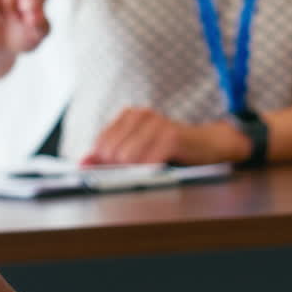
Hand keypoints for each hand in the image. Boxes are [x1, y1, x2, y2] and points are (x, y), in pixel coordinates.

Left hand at [79, 108, 249, 165]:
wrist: (208, 145)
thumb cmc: (171, 150)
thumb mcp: (138, 149)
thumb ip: (109, 155)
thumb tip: (83, 164)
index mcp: (130, 115)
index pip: (101, 143)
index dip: (103, 164)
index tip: (113, 174)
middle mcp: (142, 114)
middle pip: (112, 152)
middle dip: (119, 170)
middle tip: (135, 176)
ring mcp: (157, 123)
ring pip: (127, 157)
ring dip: (135, 173)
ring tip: (147, 174)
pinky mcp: (172, 136)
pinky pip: (148, 160)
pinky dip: (148, 172)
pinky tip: (156, 173)